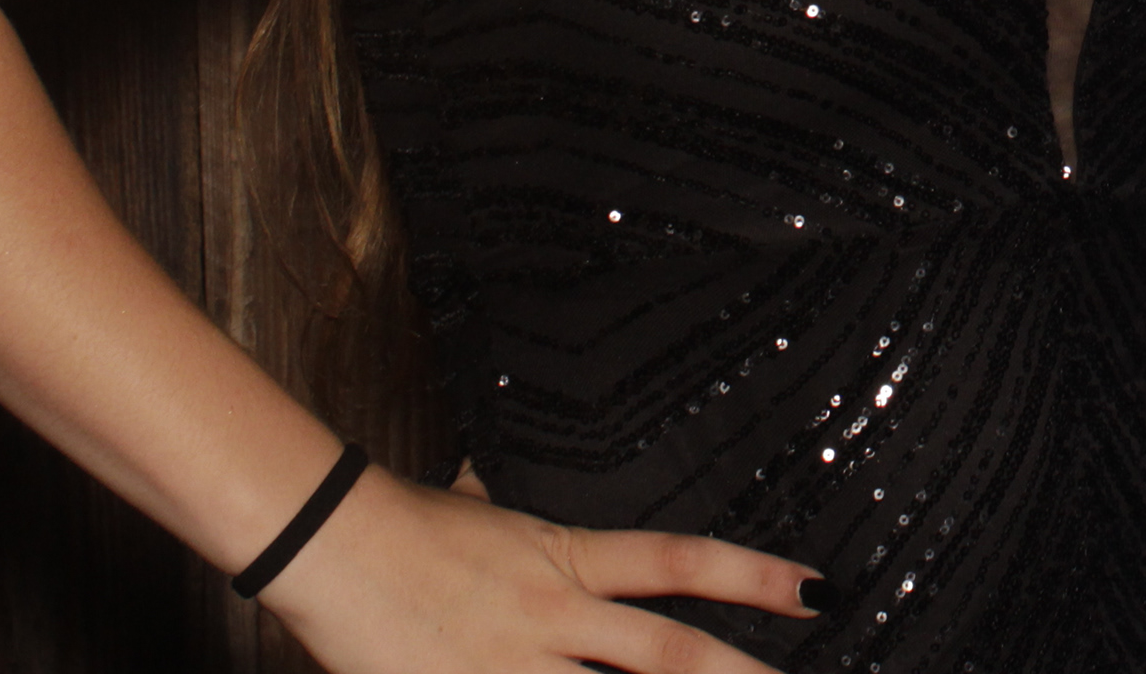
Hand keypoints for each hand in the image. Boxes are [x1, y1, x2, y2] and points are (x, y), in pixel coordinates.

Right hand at [256, 464, 827, 673]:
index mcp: (566, 557)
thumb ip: (505, 517)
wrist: (330, 541)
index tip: (815, 594)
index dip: (754, 579)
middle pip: (669, 656)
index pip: (680, 564)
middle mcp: (555, 616)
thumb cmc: (400, 522)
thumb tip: (485, 488)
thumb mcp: (476, 508)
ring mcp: (514, 667)